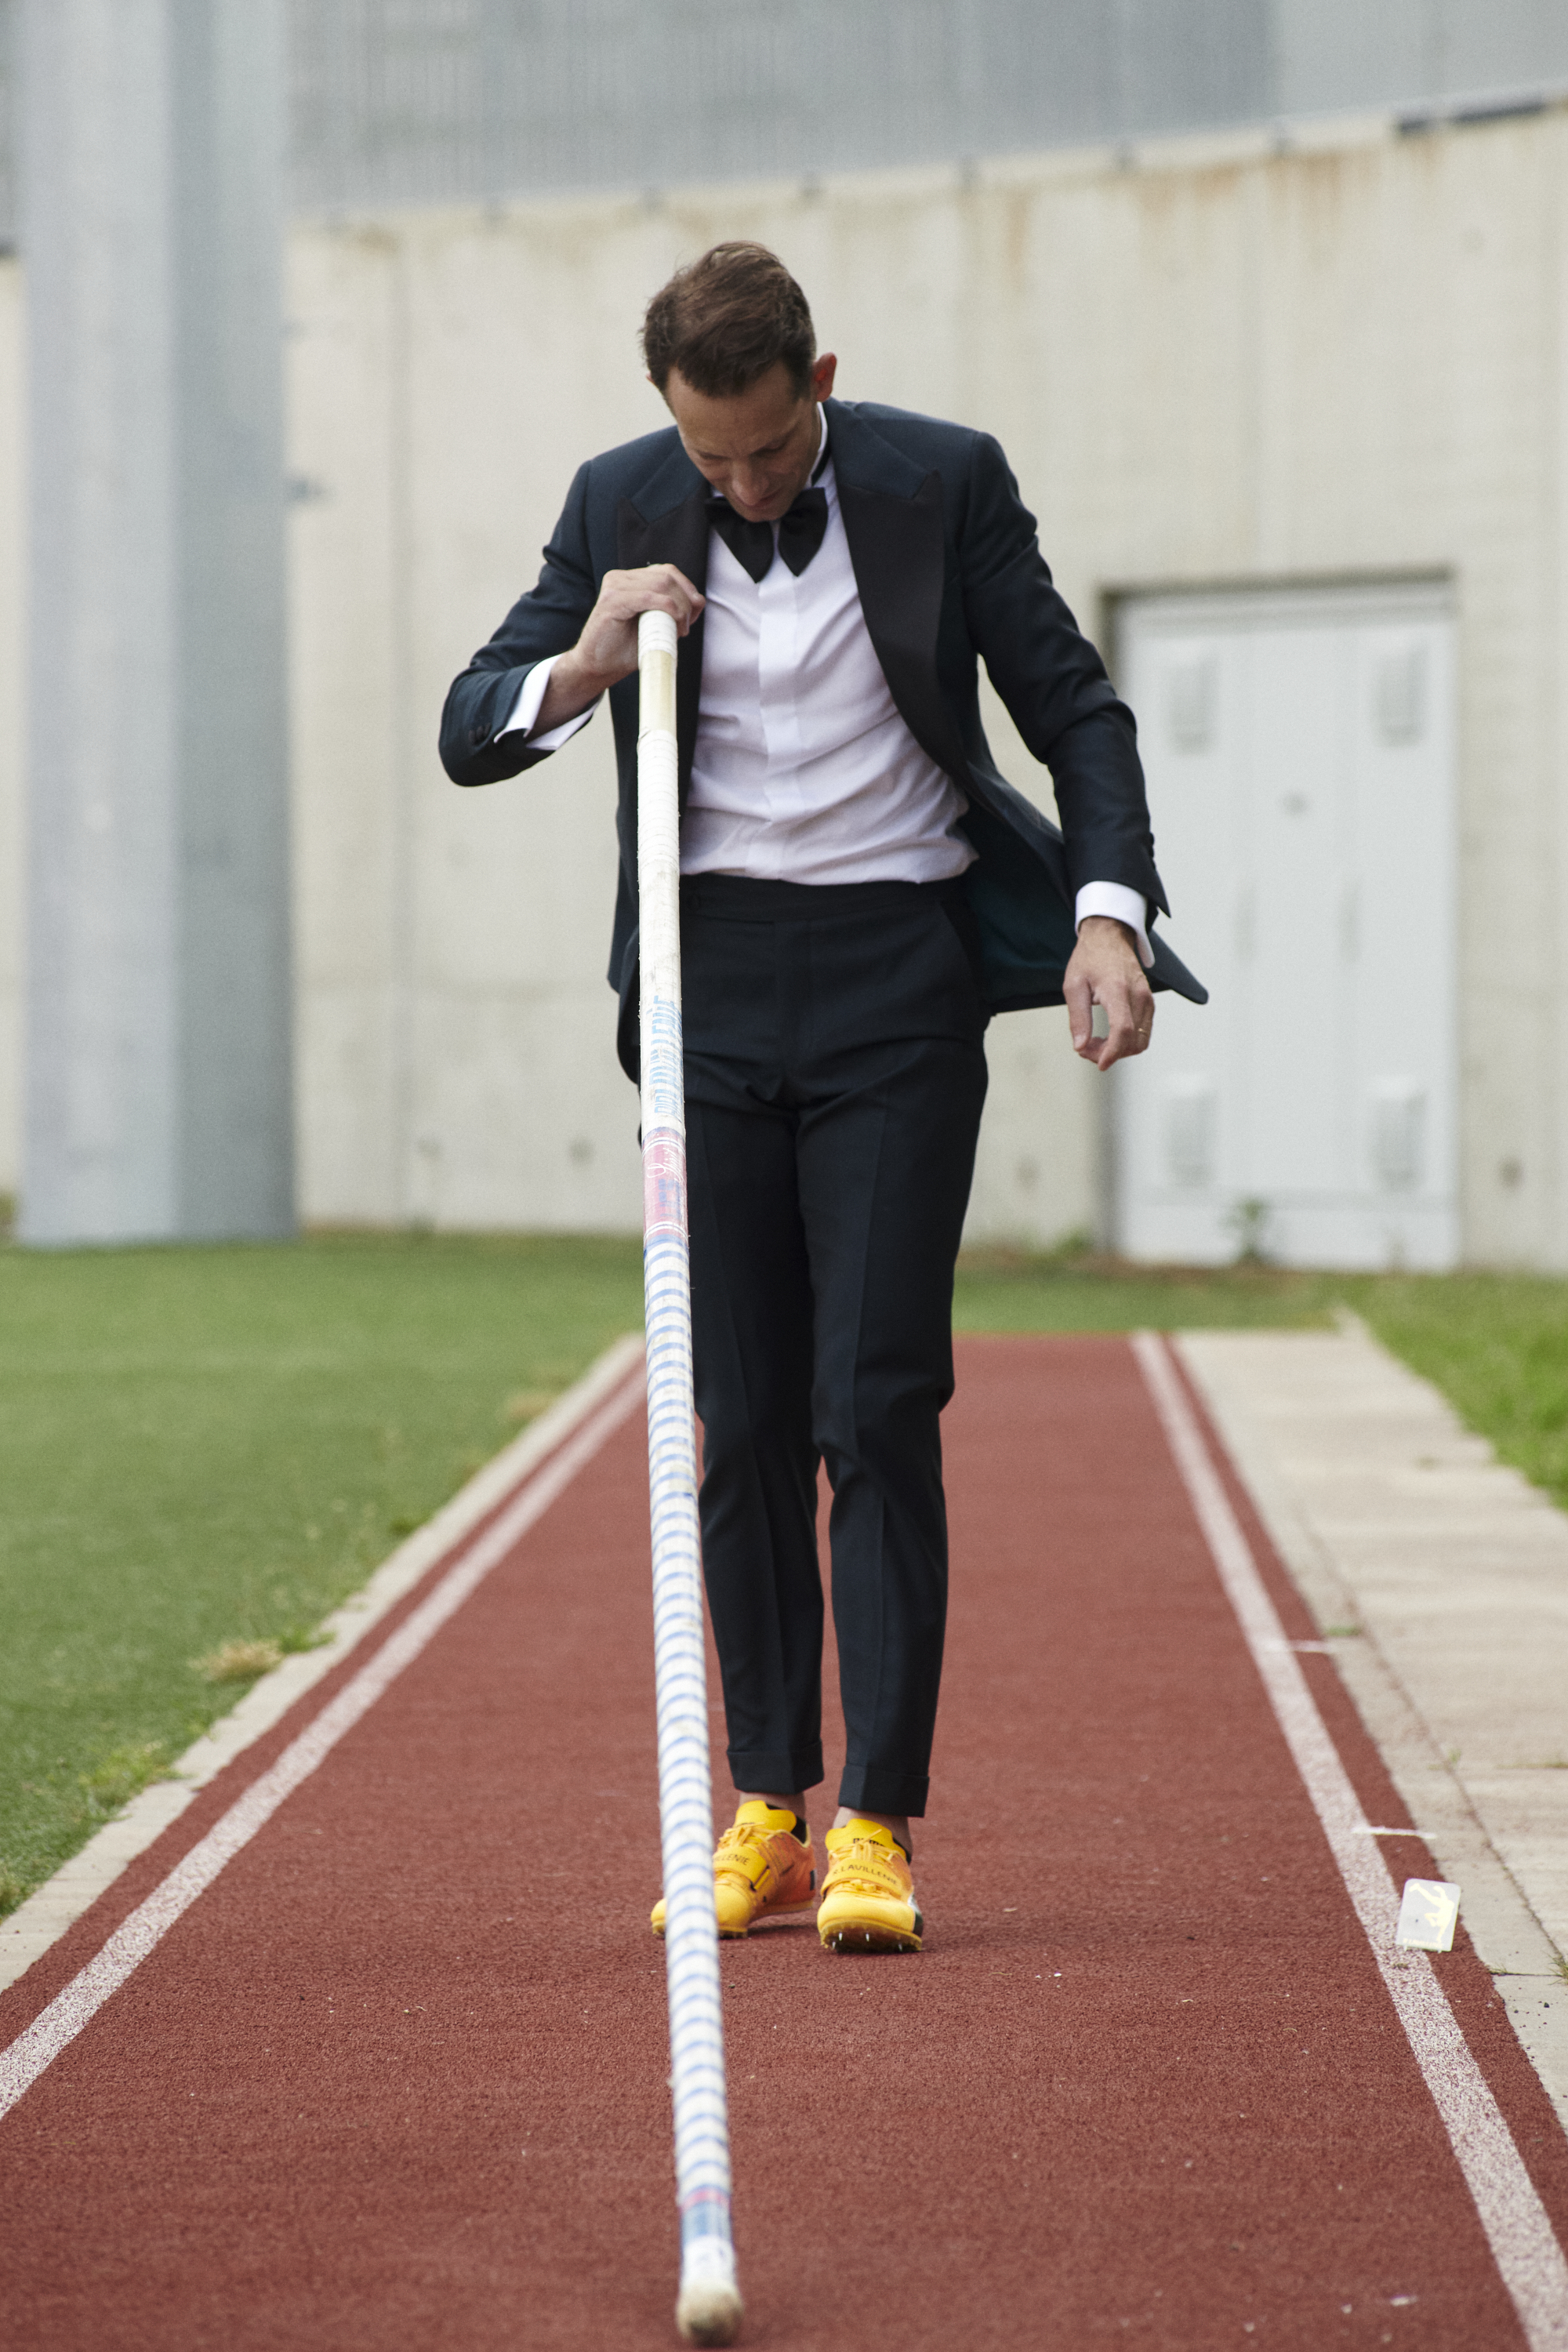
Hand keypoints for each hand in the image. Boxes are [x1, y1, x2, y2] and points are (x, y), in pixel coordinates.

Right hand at [535, 565, 703, 730]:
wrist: (597, 667)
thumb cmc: (624, 650)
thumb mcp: (656, 626)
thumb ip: (673, 610)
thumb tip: (698, 601)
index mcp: (631, 580)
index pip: (668, 571)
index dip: (687, 590)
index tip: (691, 616)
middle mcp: (621, 578)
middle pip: (667, 576)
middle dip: (686, 601)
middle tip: (685, 627)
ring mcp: (614, 586)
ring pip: (662, 584)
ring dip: (679, 608)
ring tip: (678, 630)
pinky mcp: (611, 600)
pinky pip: (648, 597)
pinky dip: (667, 609)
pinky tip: (672, 625)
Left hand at [1064, 915, 1153, 1069]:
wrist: (1109, 936)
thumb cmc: (1089, 958)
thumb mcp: (1073, 986)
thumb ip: (1078, 1018)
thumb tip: (1080, 1045)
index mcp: (1117, 990)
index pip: (1122, 1030)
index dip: (1111, 1053)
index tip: (1098, 1063)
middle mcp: (1138, 995)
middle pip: (1133, 1041)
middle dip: (1110, 1054)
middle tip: (1086, 1048)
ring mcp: (1147, 999)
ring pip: (1141, 1041)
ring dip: (1119, 1050)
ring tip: (1095, 1042)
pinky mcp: (1149, 1002)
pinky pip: (1143, 1032)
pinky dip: (1127, 1041)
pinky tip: (1108, 1036)